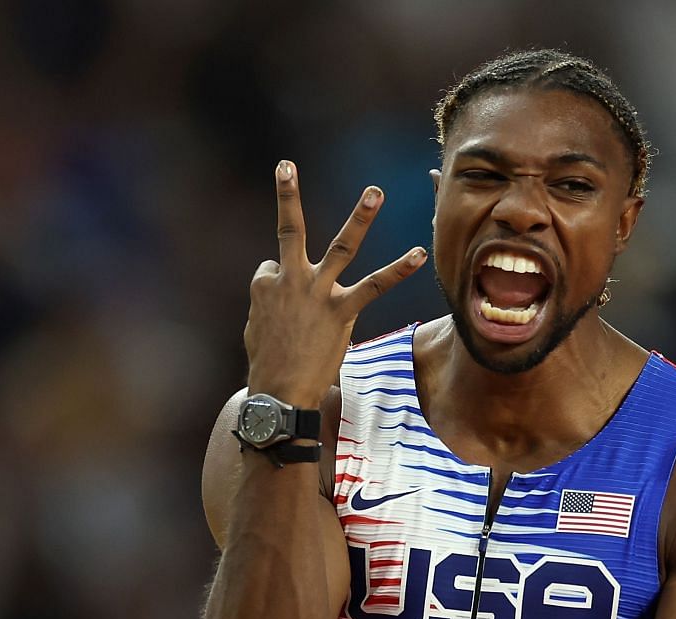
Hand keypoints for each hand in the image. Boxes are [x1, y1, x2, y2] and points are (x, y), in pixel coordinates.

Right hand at [244, 161, 428, 407]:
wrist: (278, 395)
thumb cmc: (266, 368)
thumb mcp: (256, 331)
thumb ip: (266, 307)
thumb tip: (277, 300)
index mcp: (264, 285)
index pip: (273, 266)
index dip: (279, 283)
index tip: (284, 307)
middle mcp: (289, 280)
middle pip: (289, 230)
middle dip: (286, 195)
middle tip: (285, 165)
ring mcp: (316, 292)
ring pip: (341, 246)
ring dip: (359, 217)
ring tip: (375, 191)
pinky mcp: (341, 310)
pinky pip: (375, 285)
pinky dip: (399, 268)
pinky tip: (419, 253)